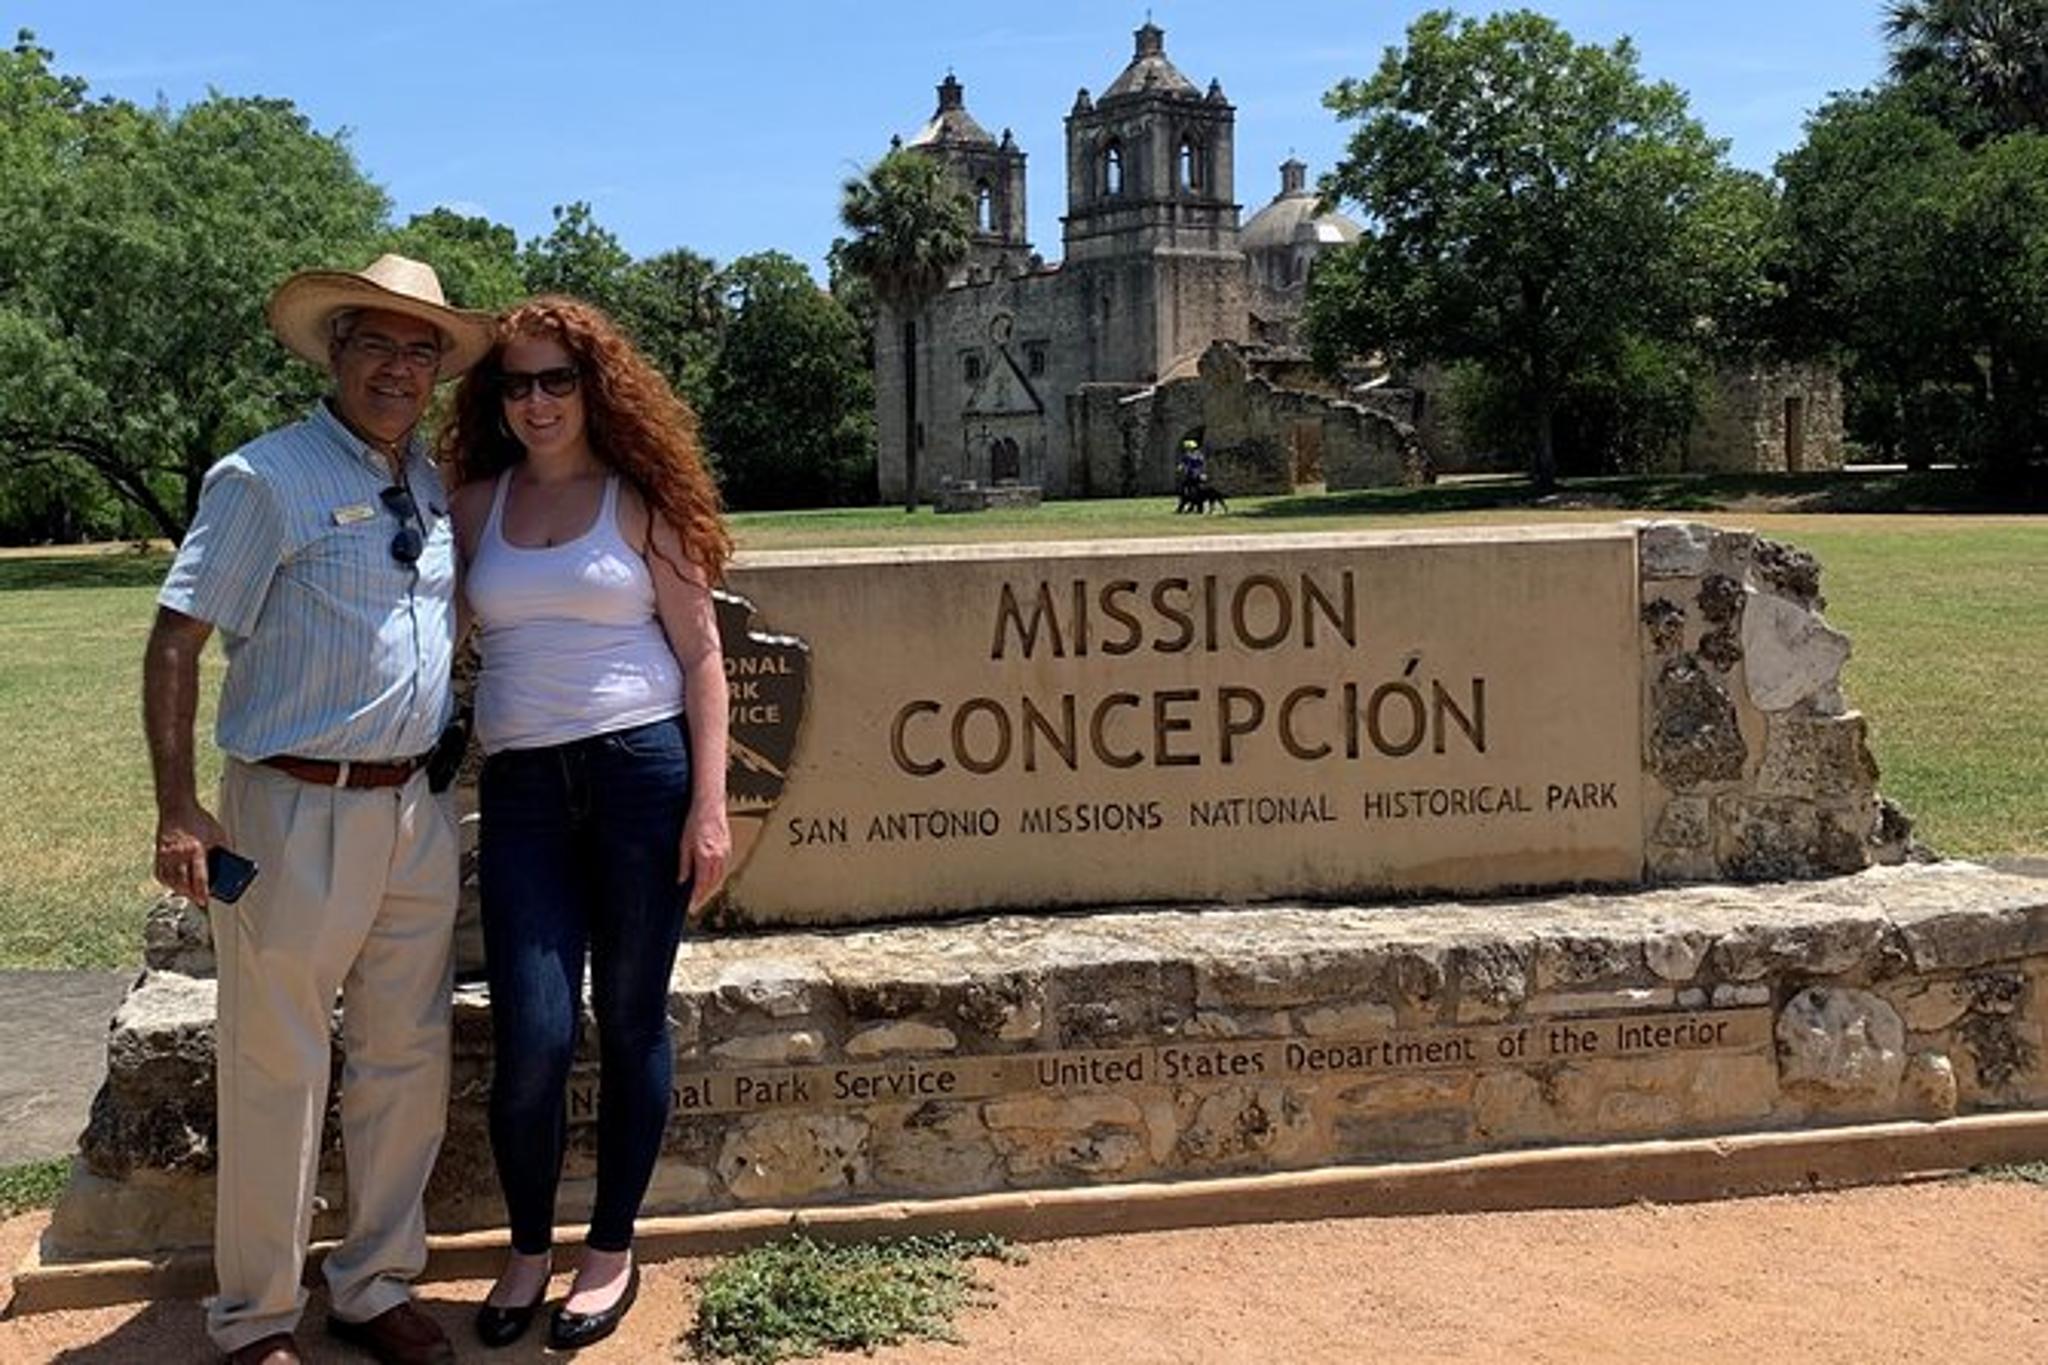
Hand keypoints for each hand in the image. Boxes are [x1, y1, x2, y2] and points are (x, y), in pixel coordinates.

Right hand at [154, 802, 228, 903]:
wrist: (177, 808)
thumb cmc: (199, 820)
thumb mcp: (218, 834)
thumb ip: (223, 850)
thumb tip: (232, 865)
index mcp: (196, 850)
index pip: (199, 878)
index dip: (202, 892)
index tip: (204, 902)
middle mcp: (179, 854)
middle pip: (183, 883)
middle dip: (191, 895)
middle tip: (198, 900)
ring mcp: (166, 855)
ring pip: (170, 881)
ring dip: (180, 890)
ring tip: (189, 893)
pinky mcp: (158, 853)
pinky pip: (161, 874)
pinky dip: (168, 882)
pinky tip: (175, 884)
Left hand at [680, 802, 730, 920]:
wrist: (709, 807)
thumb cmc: (695, 822)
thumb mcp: (684, 844)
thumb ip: (684, 864)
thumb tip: (682, 879)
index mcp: (705, 858)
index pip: (701, 884)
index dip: (696, 897)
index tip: (692, 906)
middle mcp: (717, 858)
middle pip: (712, 884)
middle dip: (704, 895)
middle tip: (696, 903)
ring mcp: (725, 854)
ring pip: (719, 878)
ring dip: (711, 887)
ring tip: (702, 893)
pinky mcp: (728, 849)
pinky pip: (723, 869)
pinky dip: (717, 877)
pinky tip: (711, 878)